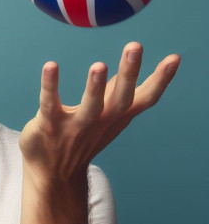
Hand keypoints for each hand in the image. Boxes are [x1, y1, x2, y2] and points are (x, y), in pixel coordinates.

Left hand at [19, 42, 179, 182]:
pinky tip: (50, 66)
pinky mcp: (49, 125)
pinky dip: (50, 86)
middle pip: (120, 99)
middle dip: (129, 73)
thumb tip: (125, 73)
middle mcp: (99, 122)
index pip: (143, 99)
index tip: (173, 58)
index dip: (160, 81)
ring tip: (99, 65)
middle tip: (135, 46)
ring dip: (96, 87)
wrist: (54, 176)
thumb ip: (113, 96)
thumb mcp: (104, 121)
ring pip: (89, 107)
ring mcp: (74, 127)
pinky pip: (49, 104)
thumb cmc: (81, 141)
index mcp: (115, 117)